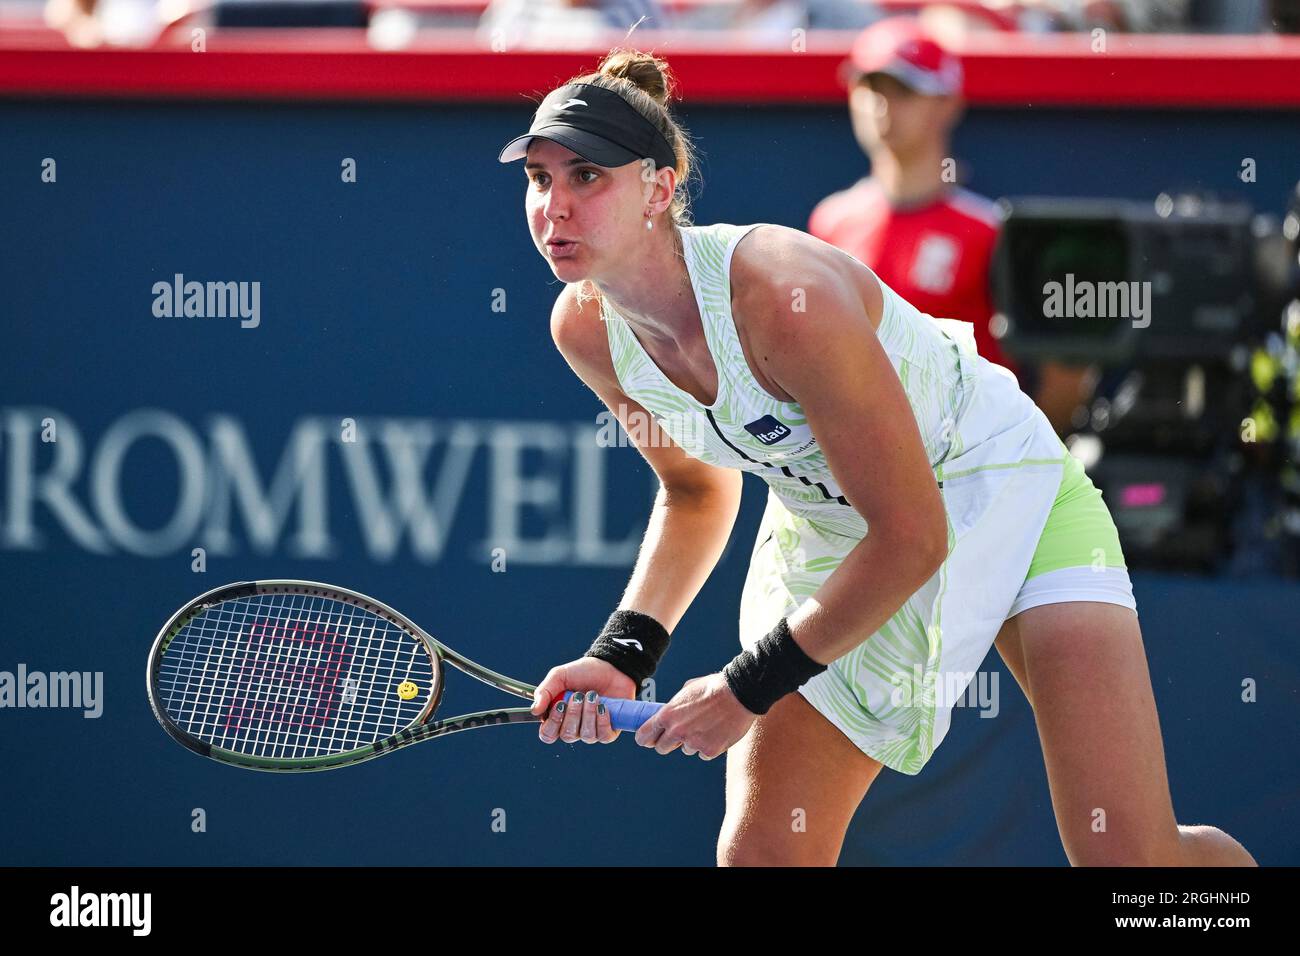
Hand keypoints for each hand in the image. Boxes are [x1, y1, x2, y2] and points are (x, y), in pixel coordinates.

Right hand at [531, 657, 635, 744]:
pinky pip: (603, 736)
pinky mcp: (609, 730)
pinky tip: (603, 706)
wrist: (611, 667)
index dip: (553, 723)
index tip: (560, 704)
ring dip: (588, 714)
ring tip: (593, 696)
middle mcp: (574, 727)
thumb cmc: (584, 672)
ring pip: (586, 735)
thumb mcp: (560, 676)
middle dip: (573, 714)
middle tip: (578, 695)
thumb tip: (535, 710)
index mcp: (558, 717)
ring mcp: (592, 731)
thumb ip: (544, 691)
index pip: (548, 735)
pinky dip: (602, 720)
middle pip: (567, 736)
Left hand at [635, 672, 755, 760]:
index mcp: (668, 715)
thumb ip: (675, 706)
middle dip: (668, 743)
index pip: (645, 735)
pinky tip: (716, 731)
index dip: (645, 738)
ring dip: (692, 742)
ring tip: (706, 725)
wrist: (739, 693)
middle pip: (662, 748)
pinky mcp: (709, 750)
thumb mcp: (686, 690)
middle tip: (678, 735)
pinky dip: (708, 746)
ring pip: (686, 749)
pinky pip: (703, 753)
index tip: (647, 739)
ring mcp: (693, 743)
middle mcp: (677, 731)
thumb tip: (670, 714)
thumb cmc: (714, 687)